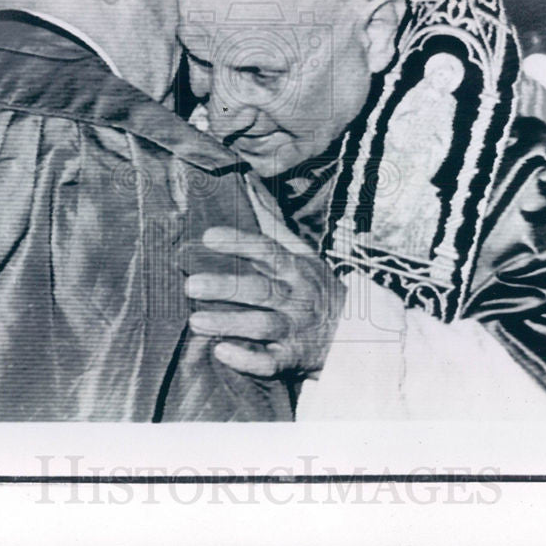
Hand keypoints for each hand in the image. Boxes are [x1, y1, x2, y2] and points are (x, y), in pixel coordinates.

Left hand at [183, 226, 345, 378]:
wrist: (355, 334)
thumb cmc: (317, 287)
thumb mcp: (302, 252)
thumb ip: (272, 222)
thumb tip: (249, 183)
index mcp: (295, 268)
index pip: (266, 250)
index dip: (238, 243)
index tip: (208, 237)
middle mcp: (295, 297)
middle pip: (259, 289)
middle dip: (226, 287)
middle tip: (190, 284)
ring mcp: (295, 329)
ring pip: (262, 325)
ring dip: (229, 323)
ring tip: (195, 321)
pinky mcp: (293, 358)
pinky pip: (270, 362)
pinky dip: (247, 359)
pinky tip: (222, 352)